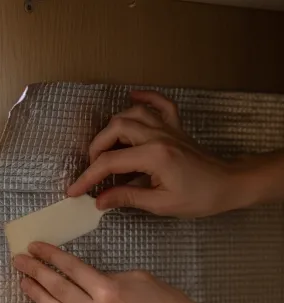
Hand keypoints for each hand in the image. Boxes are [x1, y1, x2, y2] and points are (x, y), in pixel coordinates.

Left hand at [13, 242, 209, 302]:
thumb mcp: (138, 277)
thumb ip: (107, 278)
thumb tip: (86, 280)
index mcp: (108, 291)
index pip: (71, 269)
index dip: (50, 256)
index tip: (34, 247)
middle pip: (57, 289)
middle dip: (35, 272)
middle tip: (18, 261)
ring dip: (37, 295)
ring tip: (22, 282)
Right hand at [67, 90, 246, 217]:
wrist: (228, 185)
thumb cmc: (198, 198)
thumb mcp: (160, 204)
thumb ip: (127, 198)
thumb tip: (99, 200)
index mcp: (154, 156)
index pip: (110, 162)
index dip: (88, 177)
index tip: (74, 190)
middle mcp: (158, 135)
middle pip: (115, 129)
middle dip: (96, 149)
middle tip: (92, 170)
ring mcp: (167, 127)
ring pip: (131, 115)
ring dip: (112, 129)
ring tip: (105, 148)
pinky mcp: (175, 126)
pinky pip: (159, 103)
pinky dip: (144, 98)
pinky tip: (132, 98)